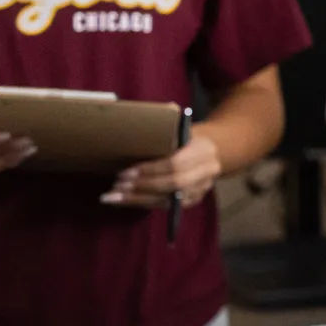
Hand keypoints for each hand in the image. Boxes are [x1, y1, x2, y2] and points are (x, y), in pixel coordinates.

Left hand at [104, 136, 221, 208]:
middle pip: (174, 184)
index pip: (176, 164)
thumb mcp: (178, 128)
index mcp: (204, 150)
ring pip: (169, 200)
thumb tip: (139, 119)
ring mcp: (201, 189)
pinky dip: (142, 203)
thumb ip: (163, 128)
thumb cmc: (185, 136)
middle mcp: (207, 172)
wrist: (212, 150)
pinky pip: (165, 206)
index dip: (150, 170)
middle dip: (143, 186)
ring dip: (138, 199)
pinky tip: (122, 200)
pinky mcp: (192, 200)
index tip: (126, 172)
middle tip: (118, 184)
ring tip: (113, 196)